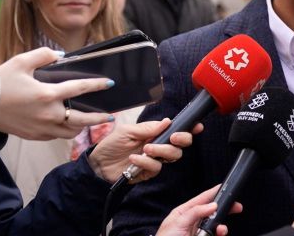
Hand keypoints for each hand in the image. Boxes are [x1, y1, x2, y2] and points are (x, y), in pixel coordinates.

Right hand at [0, 47, 113, 139]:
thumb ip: (43, 55)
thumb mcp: (20, 62)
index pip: (80, 88)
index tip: (110, 83)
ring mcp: (41, 127)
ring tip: (89, 121)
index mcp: (47, 94)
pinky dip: (65, 131)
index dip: (97, 85)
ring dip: (83, 127)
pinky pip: (56, 136)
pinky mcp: (34, 135)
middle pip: (82, 119)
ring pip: (70, 131)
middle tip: (110, 116)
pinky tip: (68, 125)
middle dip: (100, 118)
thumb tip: (61, 55)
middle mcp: (48, 113)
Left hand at [88, 119, 202, 182]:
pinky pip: (156, 168)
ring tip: (146, 149)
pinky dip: (147, 162)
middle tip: (172, 138)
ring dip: (162, 151)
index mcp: (155, 133)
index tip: (196, 126)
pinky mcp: (149, 172)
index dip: (189, 129)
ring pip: (173, 156)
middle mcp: (158, 146)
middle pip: (181, 144)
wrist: (97, 164)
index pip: (177, 130)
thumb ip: (148, 128)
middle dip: (181, 140)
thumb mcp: (128, 131)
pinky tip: (135, 159)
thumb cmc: (111, 145)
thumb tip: (167, 122)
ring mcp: (155, 160)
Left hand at [156, 185, 241, 235]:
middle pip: (212, 212)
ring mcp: (198, 232)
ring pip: (215, 226)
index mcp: (184, 212)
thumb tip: (212, 205)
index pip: (202, 199)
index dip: (214, 192)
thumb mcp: (178, 222)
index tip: (225, 188)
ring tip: (221, 229)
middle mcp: (193, 221)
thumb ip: (195, 212)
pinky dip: (219, 234)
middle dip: (224, 209)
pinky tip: (220, 234)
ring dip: (221, 227)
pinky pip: (215, 235)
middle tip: (236, 207)